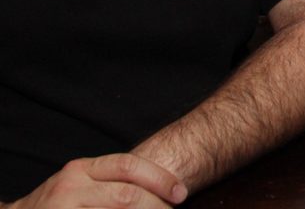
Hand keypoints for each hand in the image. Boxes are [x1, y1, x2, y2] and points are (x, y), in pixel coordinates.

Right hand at [8, 154, 185, 208]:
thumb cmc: (58, 205)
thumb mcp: (81, 184)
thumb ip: (112, 183)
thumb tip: (162, 189)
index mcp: (82, 169)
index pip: (129, 165)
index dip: (160, 178)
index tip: (181, 193)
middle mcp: (72, 186)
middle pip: (127, 194)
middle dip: (157, 205)